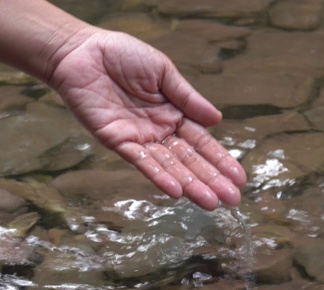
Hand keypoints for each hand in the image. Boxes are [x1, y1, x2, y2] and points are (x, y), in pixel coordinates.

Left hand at [48, 29, 246, 209]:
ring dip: (190, 185)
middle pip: (190, 160)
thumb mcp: (163, 72)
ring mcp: (139, 138)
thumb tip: (218, 119)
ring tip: (211, 203)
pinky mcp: (117, 141)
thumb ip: (187, 98)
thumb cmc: (123, 55)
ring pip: (169, 166)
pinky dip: (158, 176)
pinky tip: (176, 192)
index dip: (221, 160)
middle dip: (211, 180)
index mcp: (174, 113)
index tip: (240, 178)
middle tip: (233, 200)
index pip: (202, 142)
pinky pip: (140, 162)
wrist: (83, 51)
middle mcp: (159, 131)